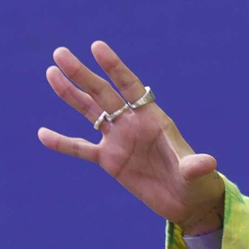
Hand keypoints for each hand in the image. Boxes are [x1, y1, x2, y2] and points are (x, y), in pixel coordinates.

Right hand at [37, 41, 223, 230]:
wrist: (186, 201)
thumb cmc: (196, 181)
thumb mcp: (196, 173)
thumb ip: (195, 166)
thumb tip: (206, 165)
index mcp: (152, 117)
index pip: (130, 86)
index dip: (114, 67)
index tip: (96, 47)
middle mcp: (132, 123)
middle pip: (102, 93)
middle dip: (82, 74)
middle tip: (60, 53)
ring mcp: (118, 140)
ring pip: (89, 112)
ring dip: (70, 94)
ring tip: (51, 72)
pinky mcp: (109, 161)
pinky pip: (81, 149)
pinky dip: (62, 142)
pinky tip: (42, 133)